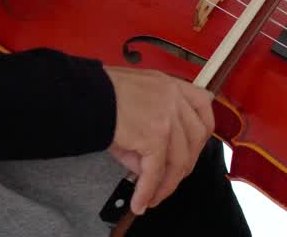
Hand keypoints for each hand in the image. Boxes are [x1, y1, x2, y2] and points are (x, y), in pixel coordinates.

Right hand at [103, 66, 215, 214]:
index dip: (202, 129)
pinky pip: (156, 172)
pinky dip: (147, 191)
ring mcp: (167, 117)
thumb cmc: (99, 94)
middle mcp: (173, 98)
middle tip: (170, 179)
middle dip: (185, 164)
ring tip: (153, 197)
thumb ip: (150, 127)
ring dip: (167, 184)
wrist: (84, 94)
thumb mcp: (132, 103)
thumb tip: (148, 165)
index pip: (202, 104)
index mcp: (169, 84)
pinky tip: (140, 201)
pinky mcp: (155, 136)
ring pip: (179, 160)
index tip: (195, 146)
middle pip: (197, 137)